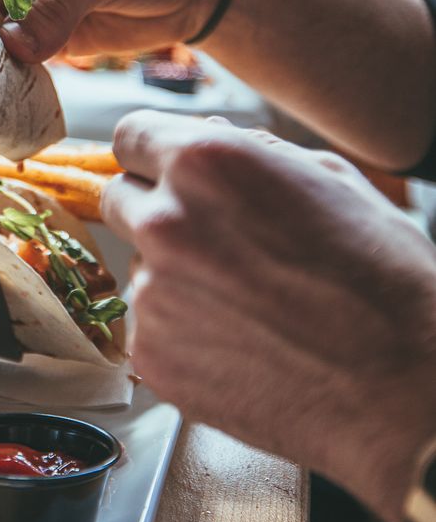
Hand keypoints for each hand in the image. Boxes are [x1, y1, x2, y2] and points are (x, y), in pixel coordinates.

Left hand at [102, 111, 435, 521]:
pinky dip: (180, 330)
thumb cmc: (382, 280)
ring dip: (172, 274)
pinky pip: (148, 325)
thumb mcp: (330, 179)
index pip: (129, 137)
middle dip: (156, 210)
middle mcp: (165, 221)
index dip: (152, 154)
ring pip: (138, 265)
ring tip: (246, 300)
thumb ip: (253, 150)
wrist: (402, 387)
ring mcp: (152, 292)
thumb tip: (210, 134)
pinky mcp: (151, 354)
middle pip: (120, 199)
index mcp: (205, 163)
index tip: (163, 171)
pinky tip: (238, 339)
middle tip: (215, 241)